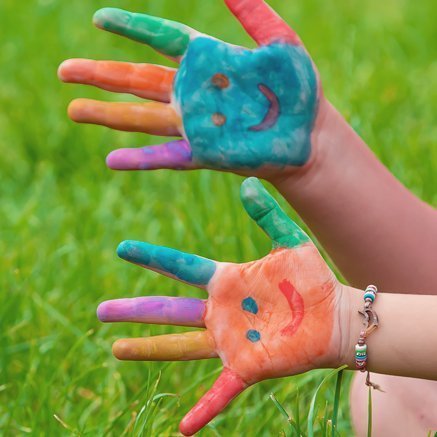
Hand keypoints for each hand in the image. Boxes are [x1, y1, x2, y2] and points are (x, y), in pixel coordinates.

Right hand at [58, 1, 322, 178]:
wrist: (310, 137)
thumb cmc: (300, 91)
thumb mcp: (280, 44)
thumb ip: (253, 14)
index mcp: (211, 61)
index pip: (163, 40)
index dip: (132, 29)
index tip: (100, 19)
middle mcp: (196, 92)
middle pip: (139, 80)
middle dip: (101, 74)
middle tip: (65, 71)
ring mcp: (197, 125)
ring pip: (143, 118)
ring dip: (107, 115)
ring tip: (73, 109)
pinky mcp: (205, 153)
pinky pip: (166, 157)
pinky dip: (139, 159)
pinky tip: (111, 161)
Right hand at [97, 178, 343, 434]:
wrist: (336, 317)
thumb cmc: (313, 279)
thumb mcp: (289, 240)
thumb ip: (267, 213)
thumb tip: (246, 182)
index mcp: (227, 280)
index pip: (180, 266)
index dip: (151, 257)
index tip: (123, 248)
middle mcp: (221, 311)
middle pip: (169, 308)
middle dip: (135, 309)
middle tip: (101, 310)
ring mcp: (230, 341)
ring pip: (180, 346)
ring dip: (148, 349)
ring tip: (115, 349)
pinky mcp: (247, 366)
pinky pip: (220, 392)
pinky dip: (202, 410)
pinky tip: (182, 428)